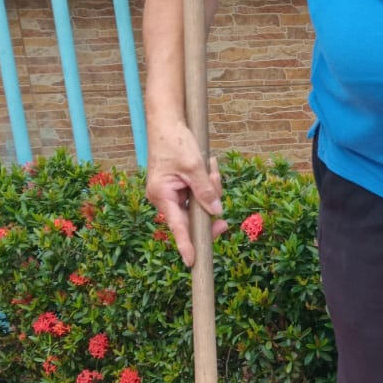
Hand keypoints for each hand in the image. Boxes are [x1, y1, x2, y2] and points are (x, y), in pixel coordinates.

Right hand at [144, 121, 227, 267]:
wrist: (167, 121)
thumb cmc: (175, 141)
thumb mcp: (193, 166)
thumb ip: (205, 190)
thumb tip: (217, 212)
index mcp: (162, 195)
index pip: (177, 225)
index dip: (186, 244)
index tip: (192, 261)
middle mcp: (165, 198)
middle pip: (193, 217)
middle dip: (210, 206)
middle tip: (220, 195)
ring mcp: (173, 194)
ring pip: (200, 205)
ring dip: (211, 188)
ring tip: (211, 168)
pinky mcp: (181, 188)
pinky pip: (200, 194)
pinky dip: (208, 183)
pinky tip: (210, 167)